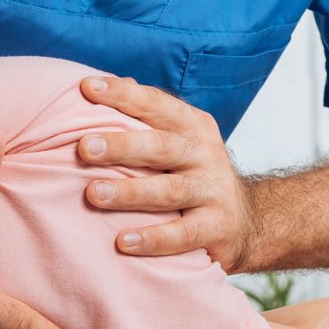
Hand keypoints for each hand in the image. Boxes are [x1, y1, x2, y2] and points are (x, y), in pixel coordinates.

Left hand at [78, 76, 253, 272]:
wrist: (243, 219)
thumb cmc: (190, 172)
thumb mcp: (175, 139)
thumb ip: (141, 117)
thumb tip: (92, 87)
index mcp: (191, 126)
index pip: (155, 104)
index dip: (123, 95)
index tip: (87, 88)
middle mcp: (204, 154)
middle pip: (161, 146)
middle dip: (121, 145)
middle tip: (84, 147)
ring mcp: (213, 191)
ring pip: (169, 191)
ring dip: (129, 192)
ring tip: (93, 194)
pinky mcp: (217, 228)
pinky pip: (182, 235)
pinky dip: (153, 239)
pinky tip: (123, 241)